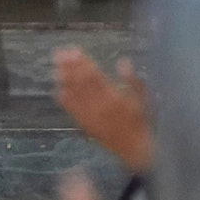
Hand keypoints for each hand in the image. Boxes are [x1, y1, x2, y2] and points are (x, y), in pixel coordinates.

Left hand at [53, 48, 150, 169]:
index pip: (94, 75)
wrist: (134, 148)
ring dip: (64, 81)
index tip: (74, 51)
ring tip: (56, 69)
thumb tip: (123, 61)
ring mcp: (91, 116)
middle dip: (70, 67)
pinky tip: (58, 91)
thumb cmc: (140, 121)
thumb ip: (133, 80)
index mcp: (114, 96)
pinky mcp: (86, 125)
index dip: (83, 62)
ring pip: (74, 95)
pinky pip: (72, 111)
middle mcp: (99, 106)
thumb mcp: (143, 99)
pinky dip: (65, 100)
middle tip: (59, 54)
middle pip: (81, 83)